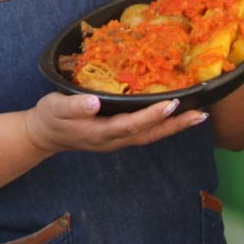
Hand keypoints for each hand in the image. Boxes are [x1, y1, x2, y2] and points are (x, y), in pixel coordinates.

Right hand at [23, 92, 206, 155]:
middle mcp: (113, 140)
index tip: (171, 104)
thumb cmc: (50, 118)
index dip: (151, 115)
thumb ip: (74, 106)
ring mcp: (117, 141)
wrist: (44, 135)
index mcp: (100, 133)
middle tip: (199, 114)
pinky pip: (145, 133)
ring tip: (197, 116)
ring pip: (150, 136)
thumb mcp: (55, 108)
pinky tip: (173, 116)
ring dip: (174, 127)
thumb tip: (94, 101)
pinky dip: (162, 126)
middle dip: (175, 125)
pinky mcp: (118, 136)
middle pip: (149, 135)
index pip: (131, 125)